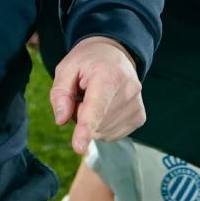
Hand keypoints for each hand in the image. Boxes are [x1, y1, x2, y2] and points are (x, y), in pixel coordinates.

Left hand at [49, 36, 143, 154]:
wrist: (114, 54)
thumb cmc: (88, 61)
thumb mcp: (66, 68)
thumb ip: (60, 93)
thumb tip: (61, 120)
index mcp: (109, 74)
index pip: (97, 106)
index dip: (86, 128)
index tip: (78, 147)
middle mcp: (129, 90)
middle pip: (96, 122)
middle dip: (81, 114)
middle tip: (83, 94)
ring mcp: (137, 105)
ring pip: (102, 132)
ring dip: (92, 122)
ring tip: (95, 98)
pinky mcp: (139, 117)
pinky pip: (112, 135)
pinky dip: (102, 127)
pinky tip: (104, 109)